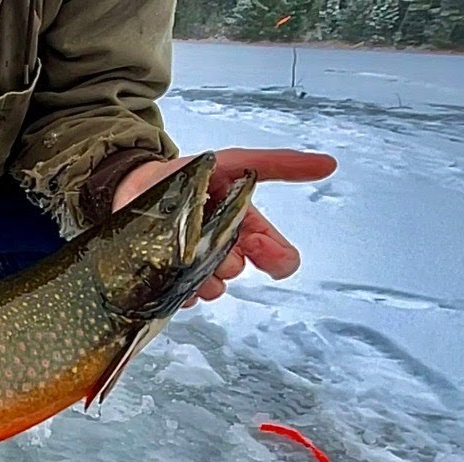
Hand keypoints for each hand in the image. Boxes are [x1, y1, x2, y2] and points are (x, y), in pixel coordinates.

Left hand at [115, 148, 336, 305]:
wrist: (137, 183)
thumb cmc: (188, 175)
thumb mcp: (234, 163)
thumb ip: (278, 165)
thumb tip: (327, 165)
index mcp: (245, 228)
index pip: (278, 256)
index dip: (275, 256)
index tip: (261, 246)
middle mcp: (225, 250)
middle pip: (241, 271)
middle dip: (230, 259)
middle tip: (214, 245)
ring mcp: (198, 267)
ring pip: (215, 288)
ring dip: (205, 276)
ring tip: (187, 257)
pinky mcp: (170, 280)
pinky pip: (184, 297)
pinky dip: (180, 288)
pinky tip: (171, 270)